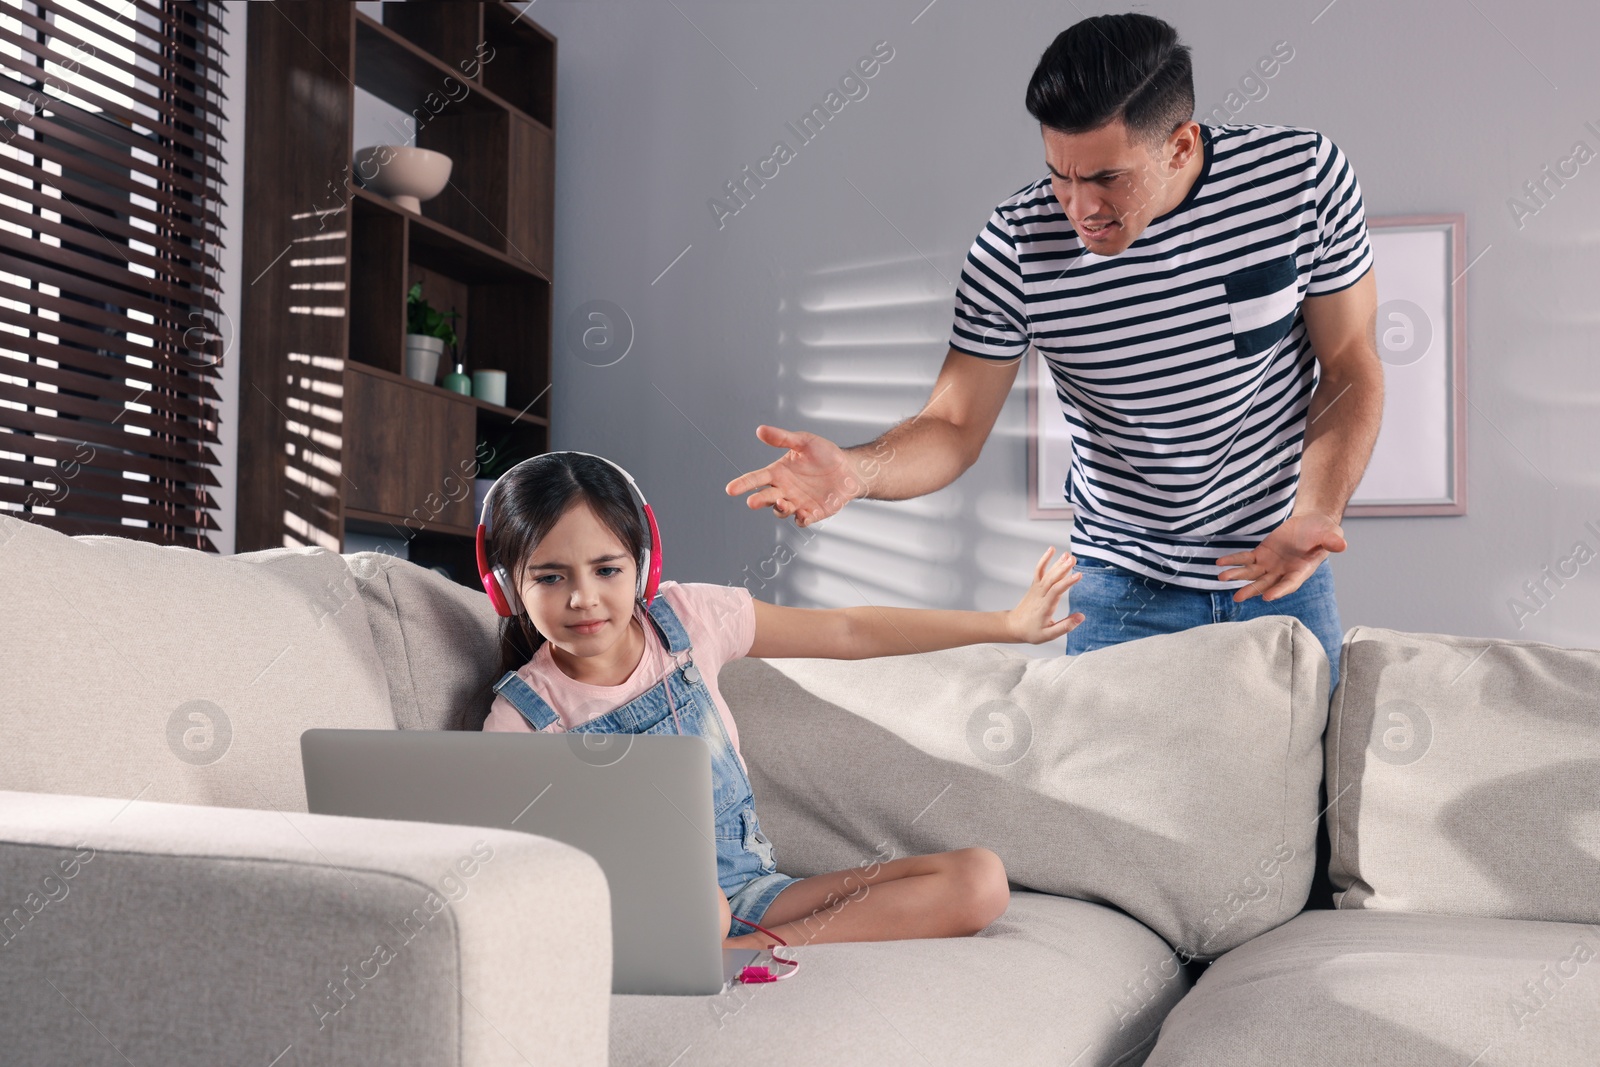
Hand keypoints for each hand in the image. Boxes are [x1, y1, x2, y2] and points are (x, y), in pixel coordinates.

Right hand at [725, 425, 860, 526]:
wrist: (849, 469)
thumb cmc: (825, 454)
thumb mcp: (804, 442)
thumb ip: (782, 438)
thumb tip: (760, 430)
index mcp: (778, 473)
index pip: (755, 479)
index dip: (742, 484)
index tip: (730, 489)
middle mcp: (784, 490)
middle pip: (765, 498)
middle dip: (758, 500)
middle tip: (752, 501)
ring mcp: (797, 503)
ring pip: (781, 511)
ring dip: (780, 509)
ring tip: (783, 502)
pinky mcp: (812, 513)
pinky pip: (803, 520)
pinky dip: (801, 519)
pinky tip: (803, 514)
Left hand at [1006, 547, 1084, 642]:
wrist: (1013, 626)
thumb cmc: (1031, 631)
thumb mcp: (1049, 634)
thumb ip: (1065, 626)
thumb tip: (1081, 617)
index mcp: (1045, 607)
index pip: (1056, 591)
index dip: (1067, 582)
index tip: (1079, 575)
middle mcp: (1040, 595)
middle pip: (1052, 579)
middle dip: (1063, 568)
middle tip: (1074, 559)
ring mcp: (1037, 589)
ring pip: (1047, 573)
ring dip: (1057, 563)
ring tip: (1068, 555)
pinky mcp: (1035, 586)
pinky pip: (1039, 570)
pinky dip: (1044, 559)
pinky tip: (1051, 550)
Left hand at [1216, 514, 1347, 602]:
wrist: (1310, 523)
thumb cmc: (1322, 532)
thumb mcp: (1330, 534)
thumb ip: (1332, 540)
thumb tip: (1341, 545)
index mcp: (1301, 571)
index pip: (1289, 584)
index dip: (1279, 590)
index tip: (1267, 597)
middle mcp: (1283, 572)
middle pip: (1265, 584)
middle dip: (1251, 590)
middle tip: (1238, 598)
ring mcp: (1271, 565)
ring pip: (1252, 573)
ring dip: (1237, 576)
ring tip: (1221, 578)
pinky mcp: (1261, 555)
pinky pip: (1245, 559)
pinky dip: (1233, 560)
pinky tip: (1219, 563)